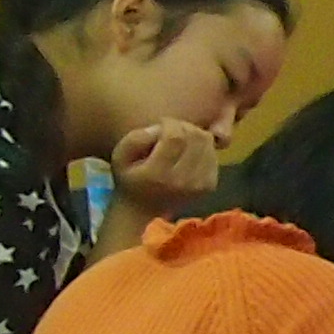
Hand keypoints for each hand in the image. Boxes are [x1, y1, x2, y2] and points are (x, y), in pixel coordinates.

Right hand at [107, 118, 221, 213]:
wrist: (143, 210)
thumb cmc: (129, 179)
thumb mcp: (120, 157)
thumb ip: (137, 138)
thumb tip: (161, 128)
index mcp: (157, 174)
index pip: (175, 137)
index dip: (170, 123)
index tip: (161, 124)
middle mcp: (182, 180)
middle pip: (195, 137)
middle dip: (183, 126)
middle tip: (170, 131)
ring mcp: (199, 185)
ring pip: (207, 143)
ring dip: (194, 135)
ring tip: (179, 141)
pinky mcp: (209, 186)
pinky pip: (213, 154)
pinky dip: (203, 147)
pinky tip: (188, 153)